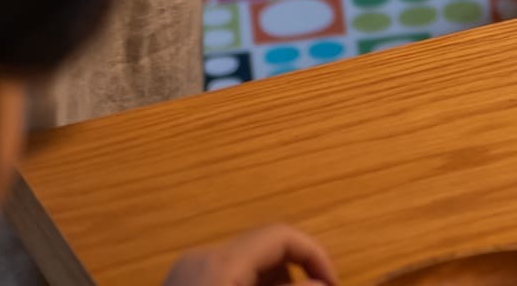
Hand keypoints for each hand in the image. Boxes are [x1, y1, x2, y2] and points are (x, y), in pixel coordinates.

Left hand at [163, 224, 335, 285]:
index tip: (331, 285)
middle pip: (264, 253)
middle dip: (292, 279)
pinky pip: (226, 280)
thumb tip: (322, 283)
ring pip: (246, 269)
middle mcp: (200, 261)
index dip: (315, 256)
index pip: (281, 236)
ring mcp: (185, 275)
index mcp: (220, 265)